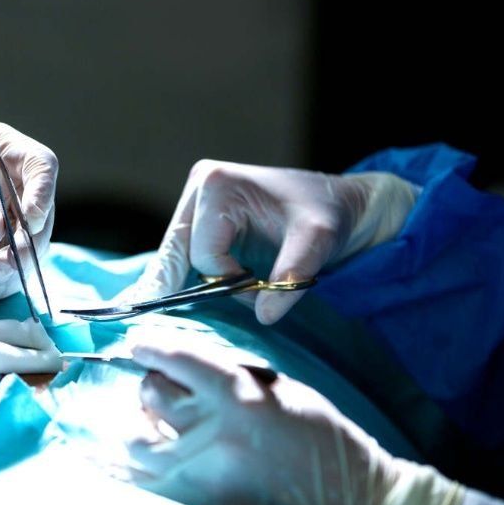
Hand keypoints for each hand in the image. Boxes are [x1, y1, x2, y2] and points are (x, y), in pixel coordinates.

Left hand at [0, 123, 56, 298]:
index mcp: (1, 153)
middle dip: (29, 243)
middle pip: (43, 216)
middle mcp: (10, 190)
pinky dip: (1, 285)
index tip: (26, 220)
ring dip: (16, 269)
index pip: (41, 166)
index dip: (42, 193)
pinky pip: (9, 275)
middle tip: (5, 262)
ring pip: (32, 251)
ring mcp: (3, 228)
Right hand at [121, 159, 418, 323]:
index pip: (204, 253)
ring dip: (185, 283)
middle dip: (183, 285)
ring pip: (173, 256)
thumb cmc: (327, 213)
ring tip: (181, 308)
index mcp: (218, 185)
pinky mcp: (199, 215)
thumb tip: (264, 316)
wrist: (338, 201)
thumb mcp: (318, 240)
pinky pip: (181, 254)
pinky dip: (183, 276)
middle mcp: (199, 186)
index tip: (258, 290)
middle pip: (175, 253)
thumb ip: (292, 275)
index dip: (227, 281)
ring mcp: (195, 200)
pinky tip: (174, 297)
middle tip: (165, 319)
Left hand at [127, 334, 463, 504]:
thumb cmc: (319, 437)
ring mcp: (199, 472)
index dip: (149, 347)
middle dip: (151, 384)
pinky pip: (142, 481)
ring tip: (154, 424)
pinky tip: (141, 456)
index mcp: (237, 396)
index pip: (176, 359)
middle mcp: (212, 431)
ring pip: (137, 439)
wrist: (348, 498)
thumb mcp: (278, 389)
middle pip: (150, 394)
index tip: (138, 344)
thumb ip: (228, 376)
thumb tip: (182, 367)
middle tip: (160, 386)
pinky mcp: (195, 503)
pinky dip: (135, 465)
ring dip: (141, 425)